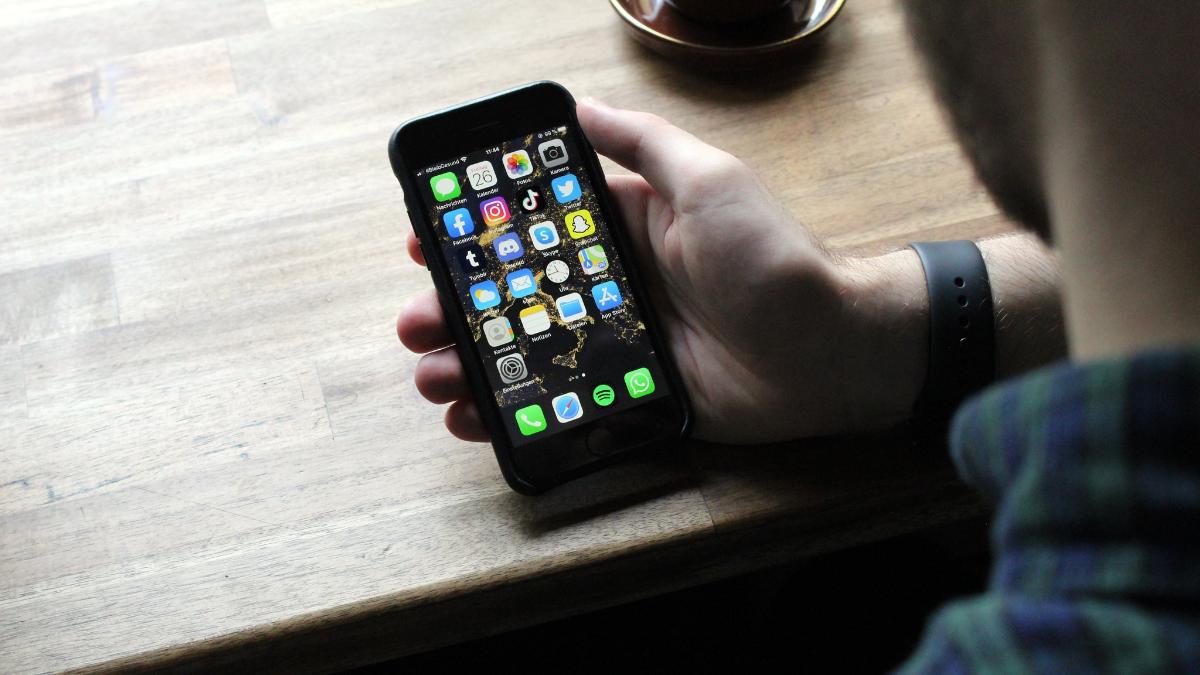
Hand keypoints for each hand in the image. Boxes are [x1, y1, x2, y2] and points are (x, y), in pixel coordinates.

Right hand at [397, 100, 927, 442]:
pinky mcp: (623, 396)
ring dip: (467, 362)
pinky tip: (469, 416)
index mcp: (620, 233)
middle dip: (456, 307)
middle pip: (512, 298)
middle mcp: (607, 289)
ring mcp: (611, 347)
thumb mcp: (710, 180)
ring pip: (521, 354)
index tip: (424, 239)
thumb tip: (582, 105)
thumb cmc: (773, 259)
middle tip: (416, 320)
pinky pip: (553, 404)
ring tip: (430, 373)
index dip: (476, 236)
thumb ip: (645, 144)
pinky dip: (506, 413)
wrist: (827, 355)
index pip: (532, 231)